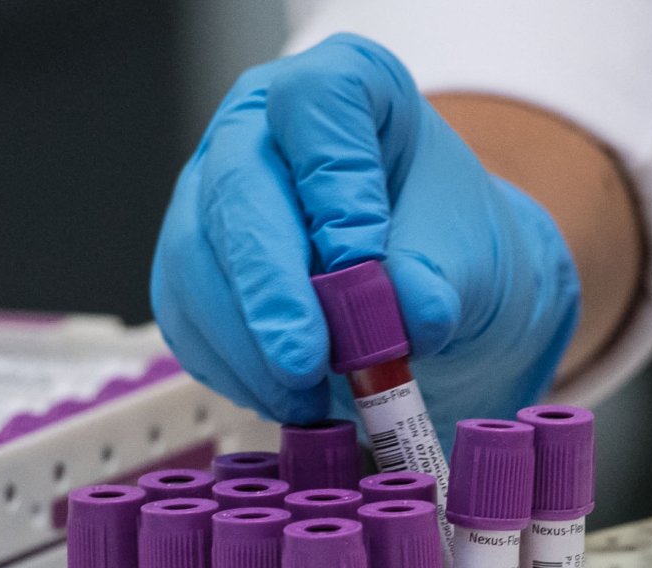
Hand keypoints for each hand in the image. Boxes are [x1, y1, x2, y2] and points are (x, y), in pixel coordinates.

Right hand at [151, 33, 579, 435]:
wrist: (419, 282)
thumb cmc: (440, 240)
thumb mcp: (467, 247)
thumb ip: (440, 275)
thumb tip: (412, 316)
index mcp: (339, 86)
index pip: (316, 105)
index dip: (335, 185)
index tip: (365, 262)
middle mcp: (255, 129)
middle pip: (236, 189)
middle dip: (269, 287)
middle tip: (304, 362)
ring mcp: (206, 194)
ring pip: (194, 261)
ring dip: (247, 345)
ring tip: (306, 397)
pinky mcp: (184, 266)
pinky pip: (184, 318)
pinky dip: (230, 369)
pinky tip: (278, 396)